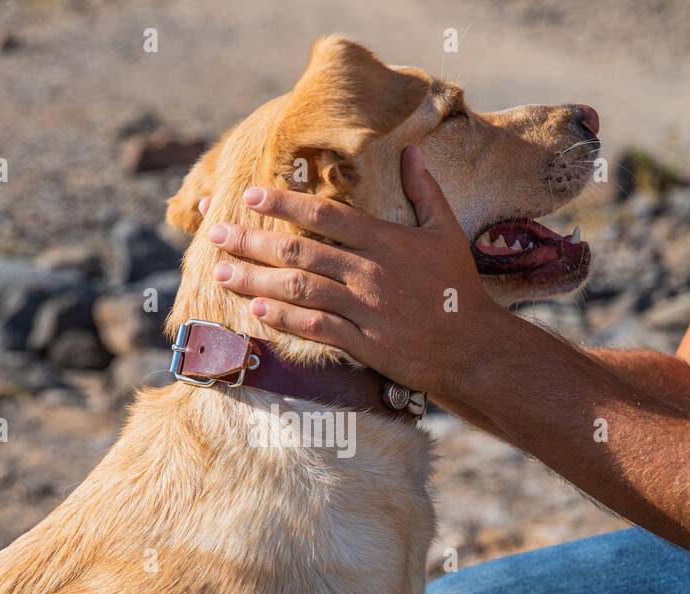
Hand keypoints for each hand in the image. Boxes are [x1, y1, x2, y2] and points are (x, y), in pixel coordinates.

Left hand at [203, 145, 504, 397]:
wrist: (474, 347)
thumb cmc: (459, 288)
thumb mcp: (447, 232)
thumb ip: (425, 191)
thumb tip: (411, 150)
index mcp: (386, 241)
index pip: (325, 215)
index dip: (284, 203)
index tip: (250, 195)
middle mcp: (369, 272)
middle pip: (300, 252)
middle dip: (252, 242)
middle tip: (215, 234)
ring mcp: (365, 310)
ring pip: (299, 290)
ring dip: (255, 281)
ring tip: (221, 273)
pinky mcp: (364, 345)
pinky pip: (316, 329)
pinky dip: (284, 320)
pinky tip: (255, 312)